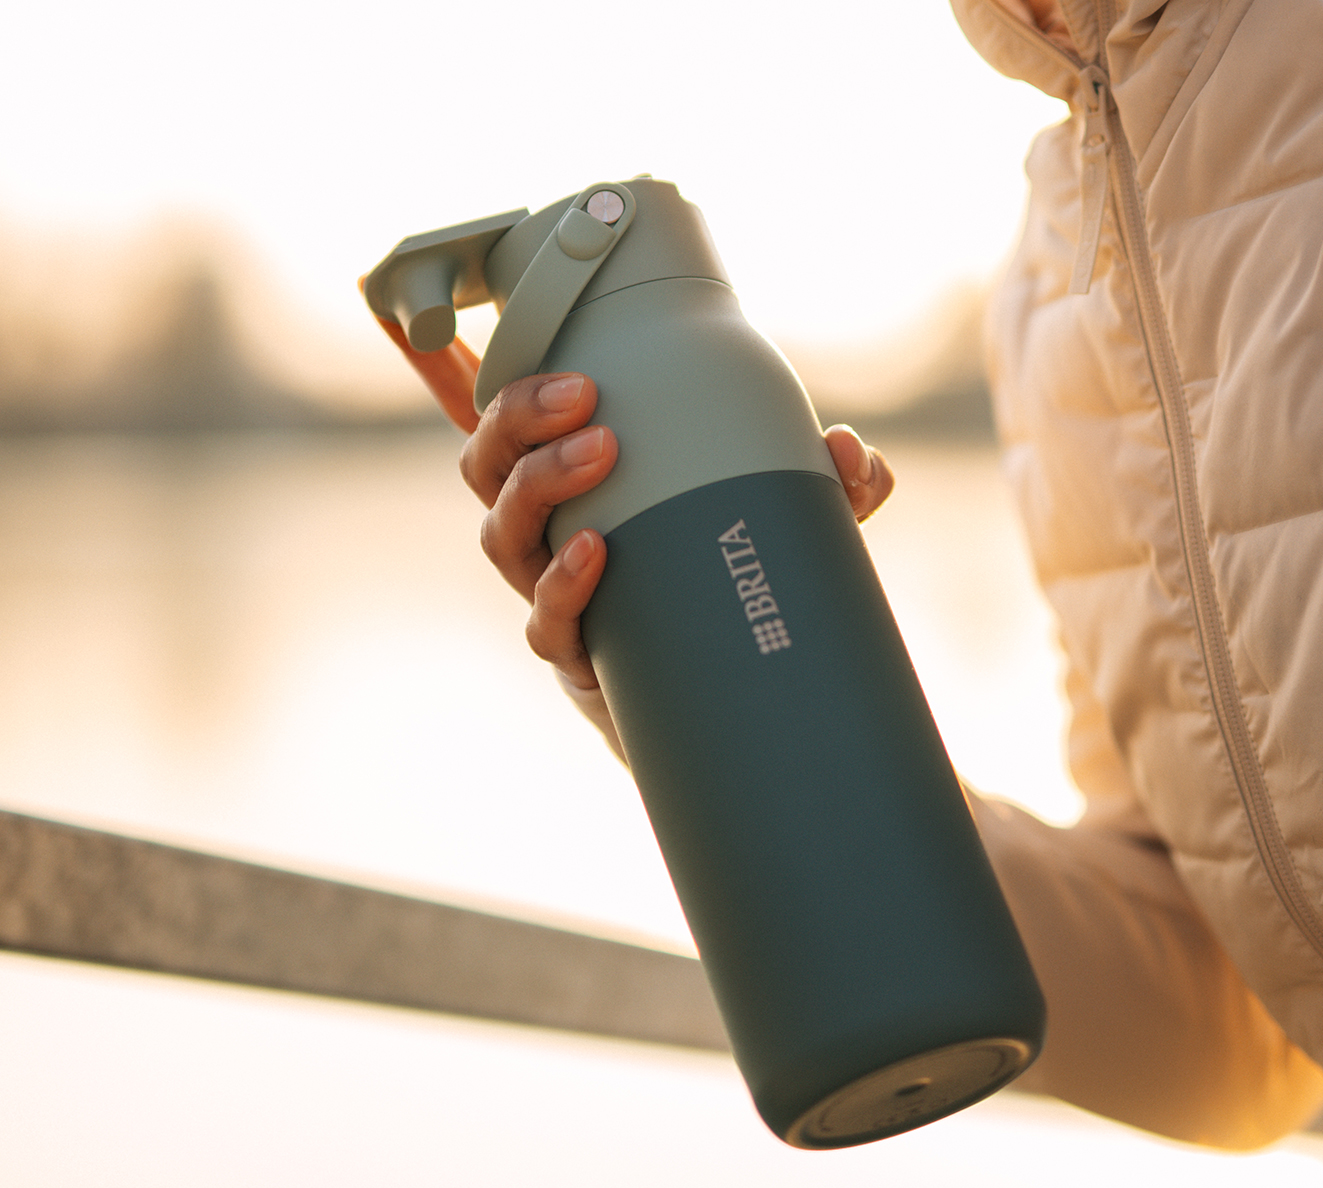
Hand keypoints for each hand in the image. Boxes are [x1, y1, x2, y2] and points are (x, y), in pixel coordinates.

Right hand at [460, 370, 894, 718]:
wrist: (720, 707)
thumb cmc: (725, 586)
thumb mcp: (777, 524)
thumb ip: (822, 485)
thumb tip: (851, 451)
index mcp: (568, 482)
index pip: (504, 422)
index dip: (447, 370)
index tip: (461, 321)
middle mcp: (542, 533)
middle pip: (487, 463)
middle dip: (521, 417)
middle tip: (584, 393)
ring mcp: (549, 594)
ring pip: (503, 533)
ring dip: (541, 482)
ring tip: (600, 450)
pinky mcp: (573, 654)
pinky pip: (546, 619)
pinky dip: (566, 584)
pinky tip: (595, 551)